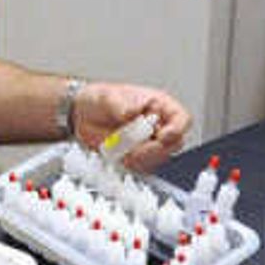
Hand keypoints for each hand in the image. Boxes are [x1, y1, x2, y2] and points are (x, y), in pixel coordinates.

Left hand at [77, 80, 192, 170]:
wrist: (81, 115)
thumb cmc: (100, 99)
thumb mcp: (108, 96)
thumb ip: (121, 104)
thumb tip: (131, 112)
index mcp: (158, 106)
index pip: (182, 119)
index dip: (177, 129)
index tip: (161, 135)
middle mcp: (158, 125)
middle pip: (174, 144)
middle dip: (154, 148)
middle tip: (134, 145)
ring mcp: (149, 142)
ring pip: (158, 158)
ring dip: (139, 156)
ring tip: (120, 145)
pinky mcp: (138, 156)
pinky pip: (142, 167)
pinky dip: (129, 163)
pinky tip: (117, 152)